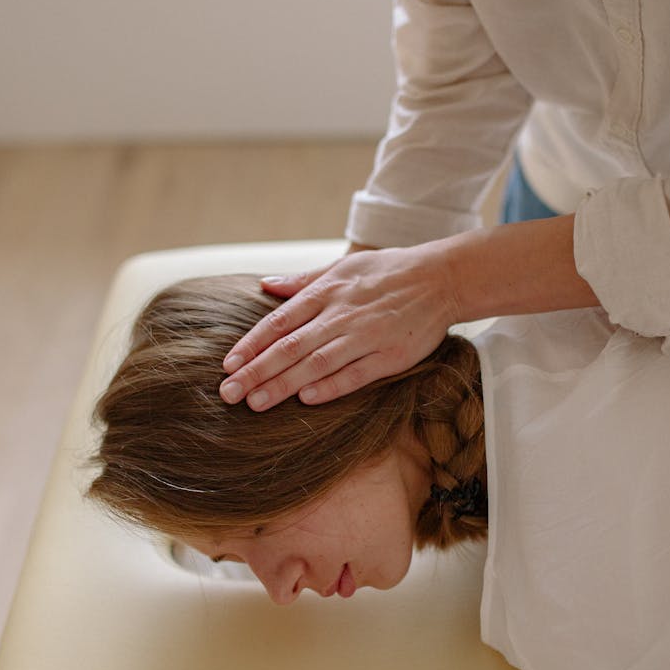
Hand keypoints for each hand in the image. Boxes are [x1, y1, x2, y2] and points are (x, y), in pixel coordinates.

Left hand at [219, 241, 459, 408]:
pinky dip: (330, 387)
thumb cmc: (388, 271)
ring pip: (316, 363)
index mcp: (327, 292)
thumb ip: (303, 280)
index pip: (279, 322)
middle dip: (256, 371)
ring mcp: (366, 336)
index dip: (251, 345)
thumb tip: (266, 283)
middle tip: (228, 393)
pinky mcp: (391, 356)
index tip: (228, 365)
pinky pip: (356, 375)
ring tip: (255, 403)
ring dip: (283, 384)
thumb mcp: (343, 267)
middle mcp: (341, 314)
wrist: (441, 278)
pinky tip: (305, 400)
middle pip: (290, 347)